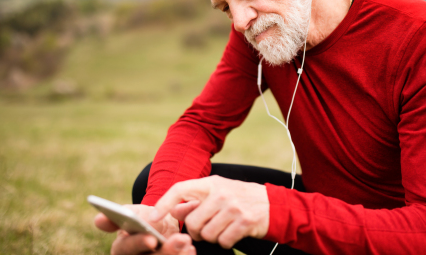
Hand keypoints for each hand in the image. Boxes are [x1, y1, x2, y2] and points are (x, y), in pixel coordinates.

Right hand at [94, 203, 195, 254]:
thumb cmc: (145, 219)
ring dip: (177, 254)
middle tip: (180, 240)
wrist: (163, 226)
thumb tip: (98, 219)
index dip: (137, 244)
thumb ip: (122, 215)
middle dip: (166, 251)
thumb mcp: (134, 212)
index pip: (125, 248)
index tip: (151, 238)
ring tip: (187, 242)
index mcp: (121, 247)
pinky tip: (190, 250)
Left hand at [149, 175, 269, 248]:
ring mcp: (233, 207)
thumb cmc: (239, 198)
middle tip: (206, 228)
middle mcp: (221, 193)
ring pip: (207, 234)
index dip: (163, 204)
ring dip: (213, 237)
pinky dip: (226, 241)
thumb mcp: (217, 193)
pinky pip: (223, 241)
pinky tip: (234, 232)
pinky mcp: (245, 222)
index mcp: (211, 183)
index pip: (180, 189)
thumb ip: (195, 200)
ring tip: (223, 228)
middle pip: (192, 222)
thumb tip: (173, 210)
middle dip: (196, 231)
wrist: (273, 204)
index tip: (152, 218)